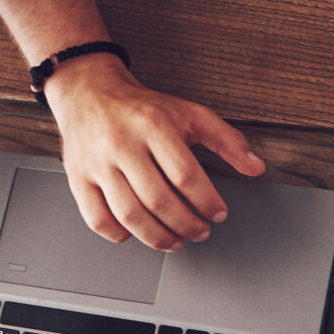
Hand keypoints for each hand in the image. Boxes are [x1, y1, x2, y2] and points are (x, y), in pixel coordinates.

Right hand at [46, 53, 266, 249]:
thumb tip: (255, 167)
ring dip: (158, 237)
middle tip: (201, 232)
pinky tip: (136, 232)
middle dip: (187, 224)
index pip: (186, 175)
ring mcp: (97, 164)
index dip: (207, 201)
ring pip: (129, 215)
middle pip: (159, 200)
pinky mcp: (78, 178)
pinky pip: (97, 219)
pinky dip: (118, 234)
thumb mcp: (189, 113)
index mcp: (153, 125)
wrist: (89, 92)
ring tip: (175, 241)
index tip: (218, 213)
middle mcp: (122, 144)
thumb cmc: (142, 108)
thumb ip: (226, 139)